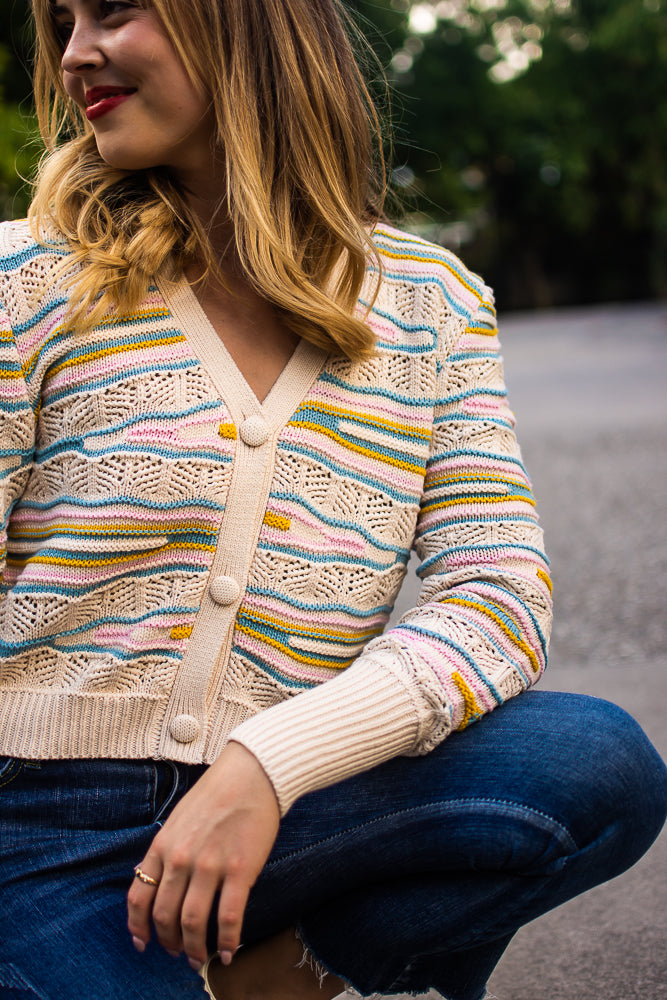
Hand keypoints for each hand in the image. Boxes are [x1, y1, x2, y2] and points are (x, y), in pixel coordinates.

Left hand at [127, 741, 280, 969]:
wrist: (254, 773)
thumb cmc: (218, 792)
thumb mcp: (179, 818)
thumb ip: (168, 849)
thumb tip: (159, 880)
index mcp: (163, 844)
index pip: (139, 895)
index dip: (138, 926)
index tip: (143, 943)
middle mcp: (181, 858)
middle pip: (165, 916)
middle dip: (168, 942)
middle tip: (177, 953)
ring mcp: (210, 866)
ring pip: (193, 923)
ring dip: (194, 948)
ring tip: (199, 958)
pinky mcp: (240, 871)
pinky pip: (228, 918)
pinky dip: (226, 941)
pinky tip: (228, 951)